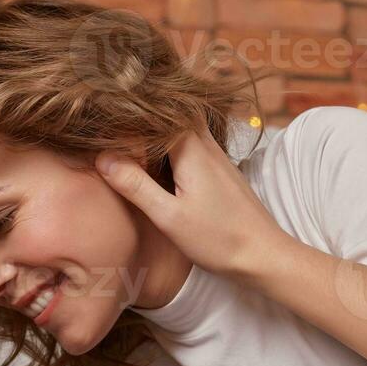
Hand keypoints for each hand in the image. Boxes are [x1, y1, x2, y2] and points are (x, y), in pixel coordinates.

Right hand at [96, 127, 292, 280]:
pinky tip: (158, 158)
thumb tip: (102, 157)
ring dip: (159, 128)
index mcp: (192, 149)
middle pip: (173, 112)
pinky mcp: (221, 170)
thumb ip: (136, 185)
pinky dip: (172, 143)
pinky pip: (193, 144)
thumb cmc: (218, 238)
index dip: (131, 111)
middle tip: (113, 115)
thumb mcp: (169, 216)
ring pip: (185, 127)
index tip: (103, 113)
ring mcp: (217, 156)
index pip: (157, 112)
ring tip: (130, 133)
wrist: (264, 254)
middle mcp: (207, 145)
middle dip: (145, 113)